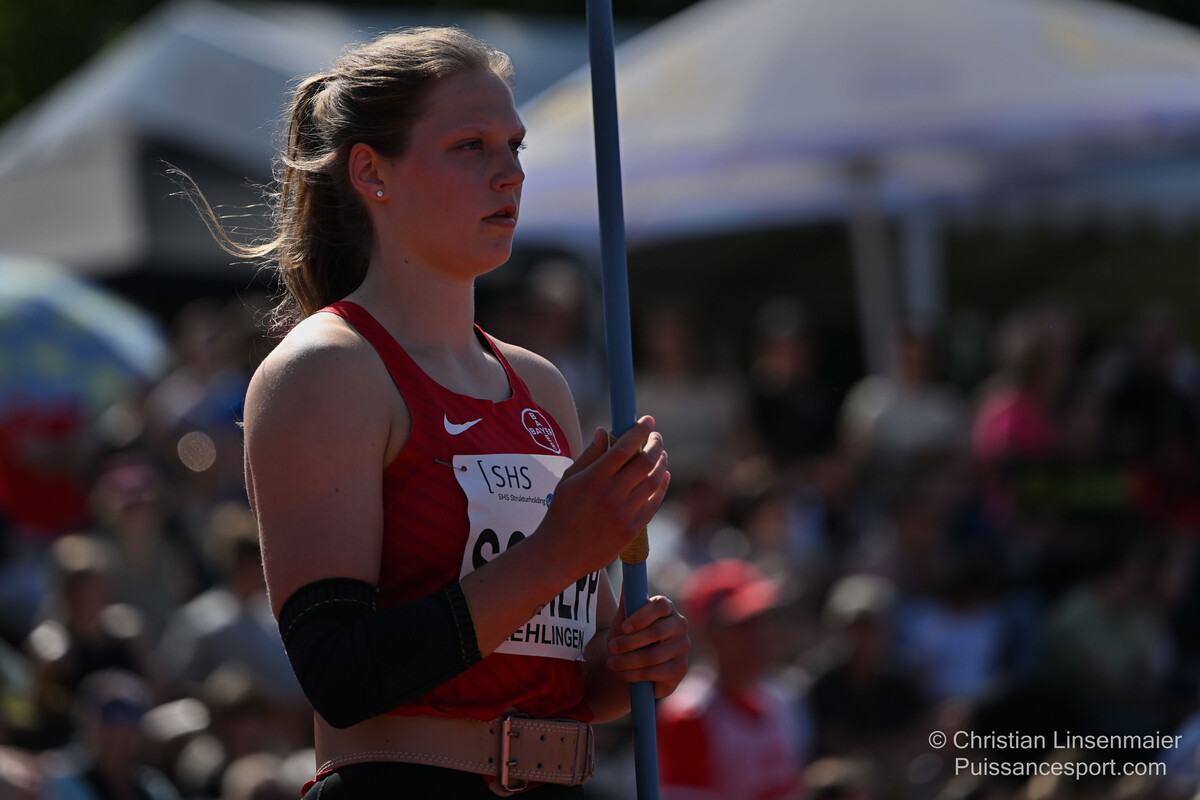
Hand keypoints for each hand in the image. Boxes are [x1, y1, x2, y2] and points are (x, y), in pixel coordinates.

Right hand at [539, 416, 668, 575]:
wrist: (560, 553)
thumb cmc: (561, 513)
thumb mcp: (568, 480)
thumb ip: (589, 455)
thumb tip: (604, 431)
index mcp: (593, 478)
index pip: (624, 447)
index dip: (639, 430)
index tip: (648, 420)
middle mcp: (611, 494)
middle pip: (645, 462)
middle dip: (655, 444)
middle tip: (657, 436)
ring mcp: (623, 513)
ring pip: (654, 481)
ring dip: (662, 463)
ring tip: (661, 454)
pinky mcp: (632, 529)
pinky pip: (654, 503)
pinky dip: (663, 486)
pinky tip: (664, 476)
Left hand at [606, 595, 689, 698]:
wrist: (632, 665)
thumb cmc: (628, 638)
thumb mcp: (623, 621)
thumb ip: (627, 604)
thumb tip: (625, 583)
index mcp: (666, 608)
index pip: (661, 605)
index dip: (642, 616)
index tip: (624, 627)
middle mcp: (679, 625)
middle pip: (658, 631)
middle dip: (630, 642)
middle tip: (611, 648)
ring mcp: (683, 647)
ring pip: (655, 655)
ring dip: (629, 661)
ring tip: (611, 663)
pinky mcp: (681, 668)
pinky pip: (658, 672)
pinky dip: (637, 674)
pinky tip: (624, 674)